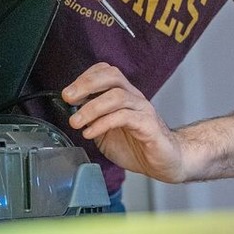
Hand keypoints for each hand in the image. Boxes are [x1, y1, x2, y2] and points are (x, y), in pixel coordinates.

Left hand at [62, 63, 187, 183]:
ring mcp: (143, 110)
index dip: (86, 77)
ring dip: (92, 107)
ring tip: (75, 122)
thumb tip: (69, 113)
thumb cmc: (137, 145)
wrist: (165, 162)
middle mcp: (135, 98)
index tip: (68, 93)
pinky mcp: (149, 126)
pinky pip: (125, 118)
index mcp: (124, 95)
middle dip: (86, 84)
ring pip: (117, 96)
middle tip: (68, 98)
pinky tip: (90, 133)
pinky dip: (103, 124)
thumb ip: (91, 120)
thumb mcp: (105, 132)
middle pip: (113, 76)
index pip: (107, 72)